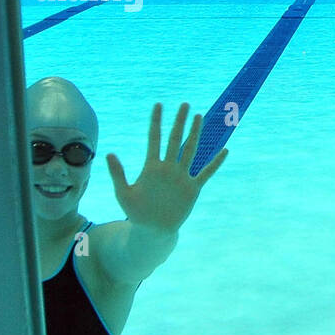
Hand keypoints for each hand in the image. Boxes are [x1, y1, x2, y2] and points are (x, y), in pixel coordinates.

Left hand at [105, 103, 227, 232]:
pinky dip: (215, 163)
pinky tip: (224, 151)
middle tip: (185, 104)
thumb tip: (110, 153)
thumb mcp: (123, 193)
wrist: (153, 230)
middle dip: (179, 122)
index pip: (155, 138)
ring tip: (199, 117)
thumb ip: (118, 173)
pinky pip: (206, 173)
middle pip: (175, 139)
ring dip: (195, 134)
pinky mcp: (192, 189)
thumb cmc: (136, 212)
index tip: (158, 105)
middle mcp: (168, 168)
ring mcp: (181, 177)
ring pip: (190, 150)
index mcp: (152, 167)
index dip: (156, 122)